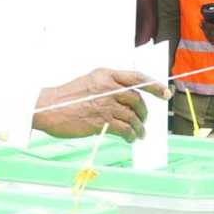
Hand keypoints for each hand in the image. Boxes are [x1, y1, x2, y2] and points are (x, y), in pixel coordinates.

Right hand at [32, 69, 166, 142]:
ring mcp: (106, 104)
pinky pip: (125, 129)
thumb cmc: (66, 98)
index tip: (165, 92)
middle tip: (144, 119)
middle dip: (145, 111)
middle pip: (137, 99)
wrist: (48, 109)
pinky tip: (130, 138)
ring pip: (133, 116)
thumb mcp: (88, 82)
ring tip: (139, 133)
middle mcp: (108, 87)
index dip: (154, 85)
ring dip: (139, 127)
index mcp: (105, 74)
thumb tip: (127, 100)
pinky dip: (131, 135)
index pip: (136, 77)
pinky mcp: (102, 121)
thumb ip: (107, 86)